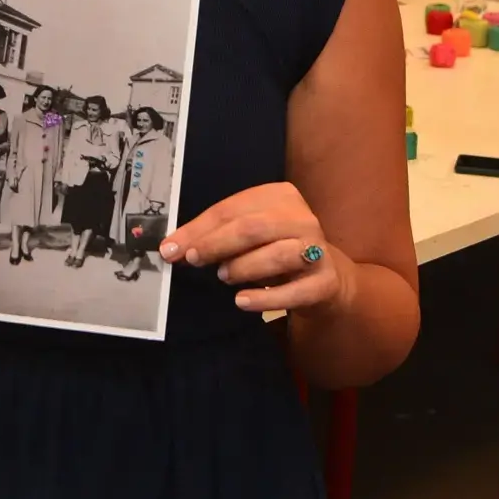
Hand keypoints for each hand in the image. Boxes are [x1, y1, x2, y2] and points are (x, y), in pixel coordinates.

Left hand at [160, 183, 353, 315]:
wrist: (327, 279)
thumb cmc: (277, 252)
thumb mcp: (249, 238)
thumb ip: (216, 237)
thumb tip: (173, 248)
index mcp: (281, 197)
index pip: (232, 209)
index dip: (198, 229)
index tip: (171, 249)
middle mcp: (303, 218)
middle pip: (253, 227)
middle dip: (217, 244)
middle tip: (194, 260)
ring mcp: (317, 250)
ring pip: (277, 254)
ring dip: (243, 267)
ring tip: (224, 277)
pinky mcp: (325, 281)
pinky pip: (294, 291)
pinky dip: (265, 297)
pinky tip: (242, 301)